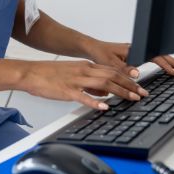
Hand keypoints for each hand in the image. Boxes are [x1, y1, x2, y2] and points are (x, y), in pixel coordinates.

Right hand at [19, 60, 149, 110]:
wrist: (30, 73)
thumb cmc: (49, 75)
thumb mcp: (74, 75)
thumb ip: (90, 83)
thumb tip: (106, 93)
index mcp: (86, 66)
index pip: (112, 70)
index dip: (127, 78)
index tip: (139, 85)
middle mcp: (84, 70)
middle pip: (112, 76)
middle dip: (130, 85)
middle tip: (143, 93)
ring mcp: (75, 80)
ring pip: (103, 84)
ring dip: (120, 91)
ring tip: (132, 98)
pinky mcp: (66, 90)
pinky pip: (83, 96)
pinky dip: (95, 101)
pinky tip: (104, 107)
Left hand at [83, 39, 173, 79]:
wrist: (92, 48)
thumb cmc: (100, 54)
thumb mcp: (110, 64)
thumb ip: (124, 69)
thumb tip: (137, 74)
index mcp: (134, 49)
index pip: (155, 56)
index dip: (165, 65)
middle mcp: (138, 49)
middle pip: (160, 54)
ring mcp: (138, 51)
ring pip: (158, 55)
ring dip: (170, 62)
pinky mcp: (135, 55)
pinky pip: (153, 57)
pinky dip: (162, 62)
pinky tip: (167, 68)